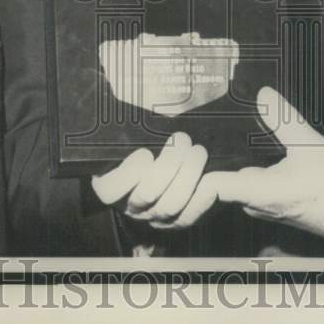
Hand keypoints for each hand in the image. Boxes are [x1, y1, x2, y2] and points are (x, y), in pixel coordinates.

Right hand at [91, 132, 217, 229]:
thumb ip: (128, 131)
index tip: (145, 153)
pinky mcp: (178, 220)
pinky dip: (203, 197)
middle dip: (169, 165)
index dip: (129, 174)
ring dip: (189, 174)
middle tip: (182, 139)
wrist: (155, 171)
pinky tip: (213, 183)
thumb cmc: (136, 148)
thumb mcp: (126, 139)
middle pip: (148, 195)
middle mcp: (131, 206)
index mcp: (111, 185)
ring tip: (198, 152)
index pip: (110, 190)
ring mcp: (155, 216)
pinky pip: (191, 215)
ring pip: (171, 205)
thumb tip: (130, 103)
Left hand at [207, 87, 323, 251]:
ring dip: (232, 161)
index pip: (209, 186)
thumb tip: (263, 94)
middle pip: (218, 180)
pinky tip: (254, 149)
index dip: (195, 167)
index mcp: (256, 191)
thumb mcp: (309, 144)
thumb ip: (283, 118)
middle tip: (204, 129)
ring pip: (235, 181)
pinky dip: (248, 167)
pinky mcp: (272, 204)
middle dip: (213, 156)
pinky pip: (249, 185)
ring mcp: (262, 205)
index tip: (194, 144)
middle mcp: (253, 202)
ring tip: (226, 133)